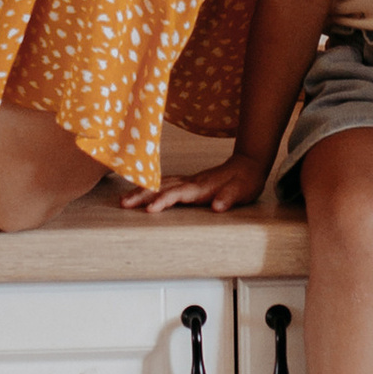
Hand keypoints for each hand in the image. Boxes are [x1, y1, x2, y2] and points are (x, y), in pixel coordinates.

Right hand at [123, 150, 273, 216]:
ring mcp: (188, 181)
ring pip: (161, 184)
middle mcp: (191, 182)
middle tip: (123, 203)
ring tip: (124, 200)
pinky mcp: (188, 182)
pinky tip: (142, 191)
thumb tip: (217, 207)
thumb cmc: (245, 181)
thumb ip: (229, 198)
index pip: (178, 194)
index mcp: (201, 187)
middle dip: (142, 194)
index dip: (163, 200)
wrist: (249, 164)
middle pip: (162, 187)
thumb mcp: (242, 191)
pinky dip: (151, 186)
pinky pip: (165, 183)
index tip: (149, 209)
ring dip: (142, 190)